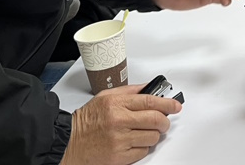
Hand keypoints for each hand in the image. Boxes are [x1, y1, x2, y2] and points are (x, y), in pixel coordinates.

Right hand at [61, 84, 181, 164]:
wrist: (69, 142)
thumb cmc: (86, 120)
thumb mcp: (106, 97)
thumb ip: (130, 91)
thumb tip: (150, 88)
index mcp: (117, 104)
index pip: (150, 101)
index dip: (167, 103)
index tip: (176, 105)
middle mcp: (120, 121)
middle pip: (156, 120)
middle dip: (164, 121)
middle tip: (163, 121)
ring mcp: (120, 140)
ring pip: (153, 137)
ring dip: (153, 135)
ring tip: (143, 132)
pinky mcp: (119, 157)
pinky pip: (143, 152)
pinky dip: (143, 148)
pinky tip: (134, 142)